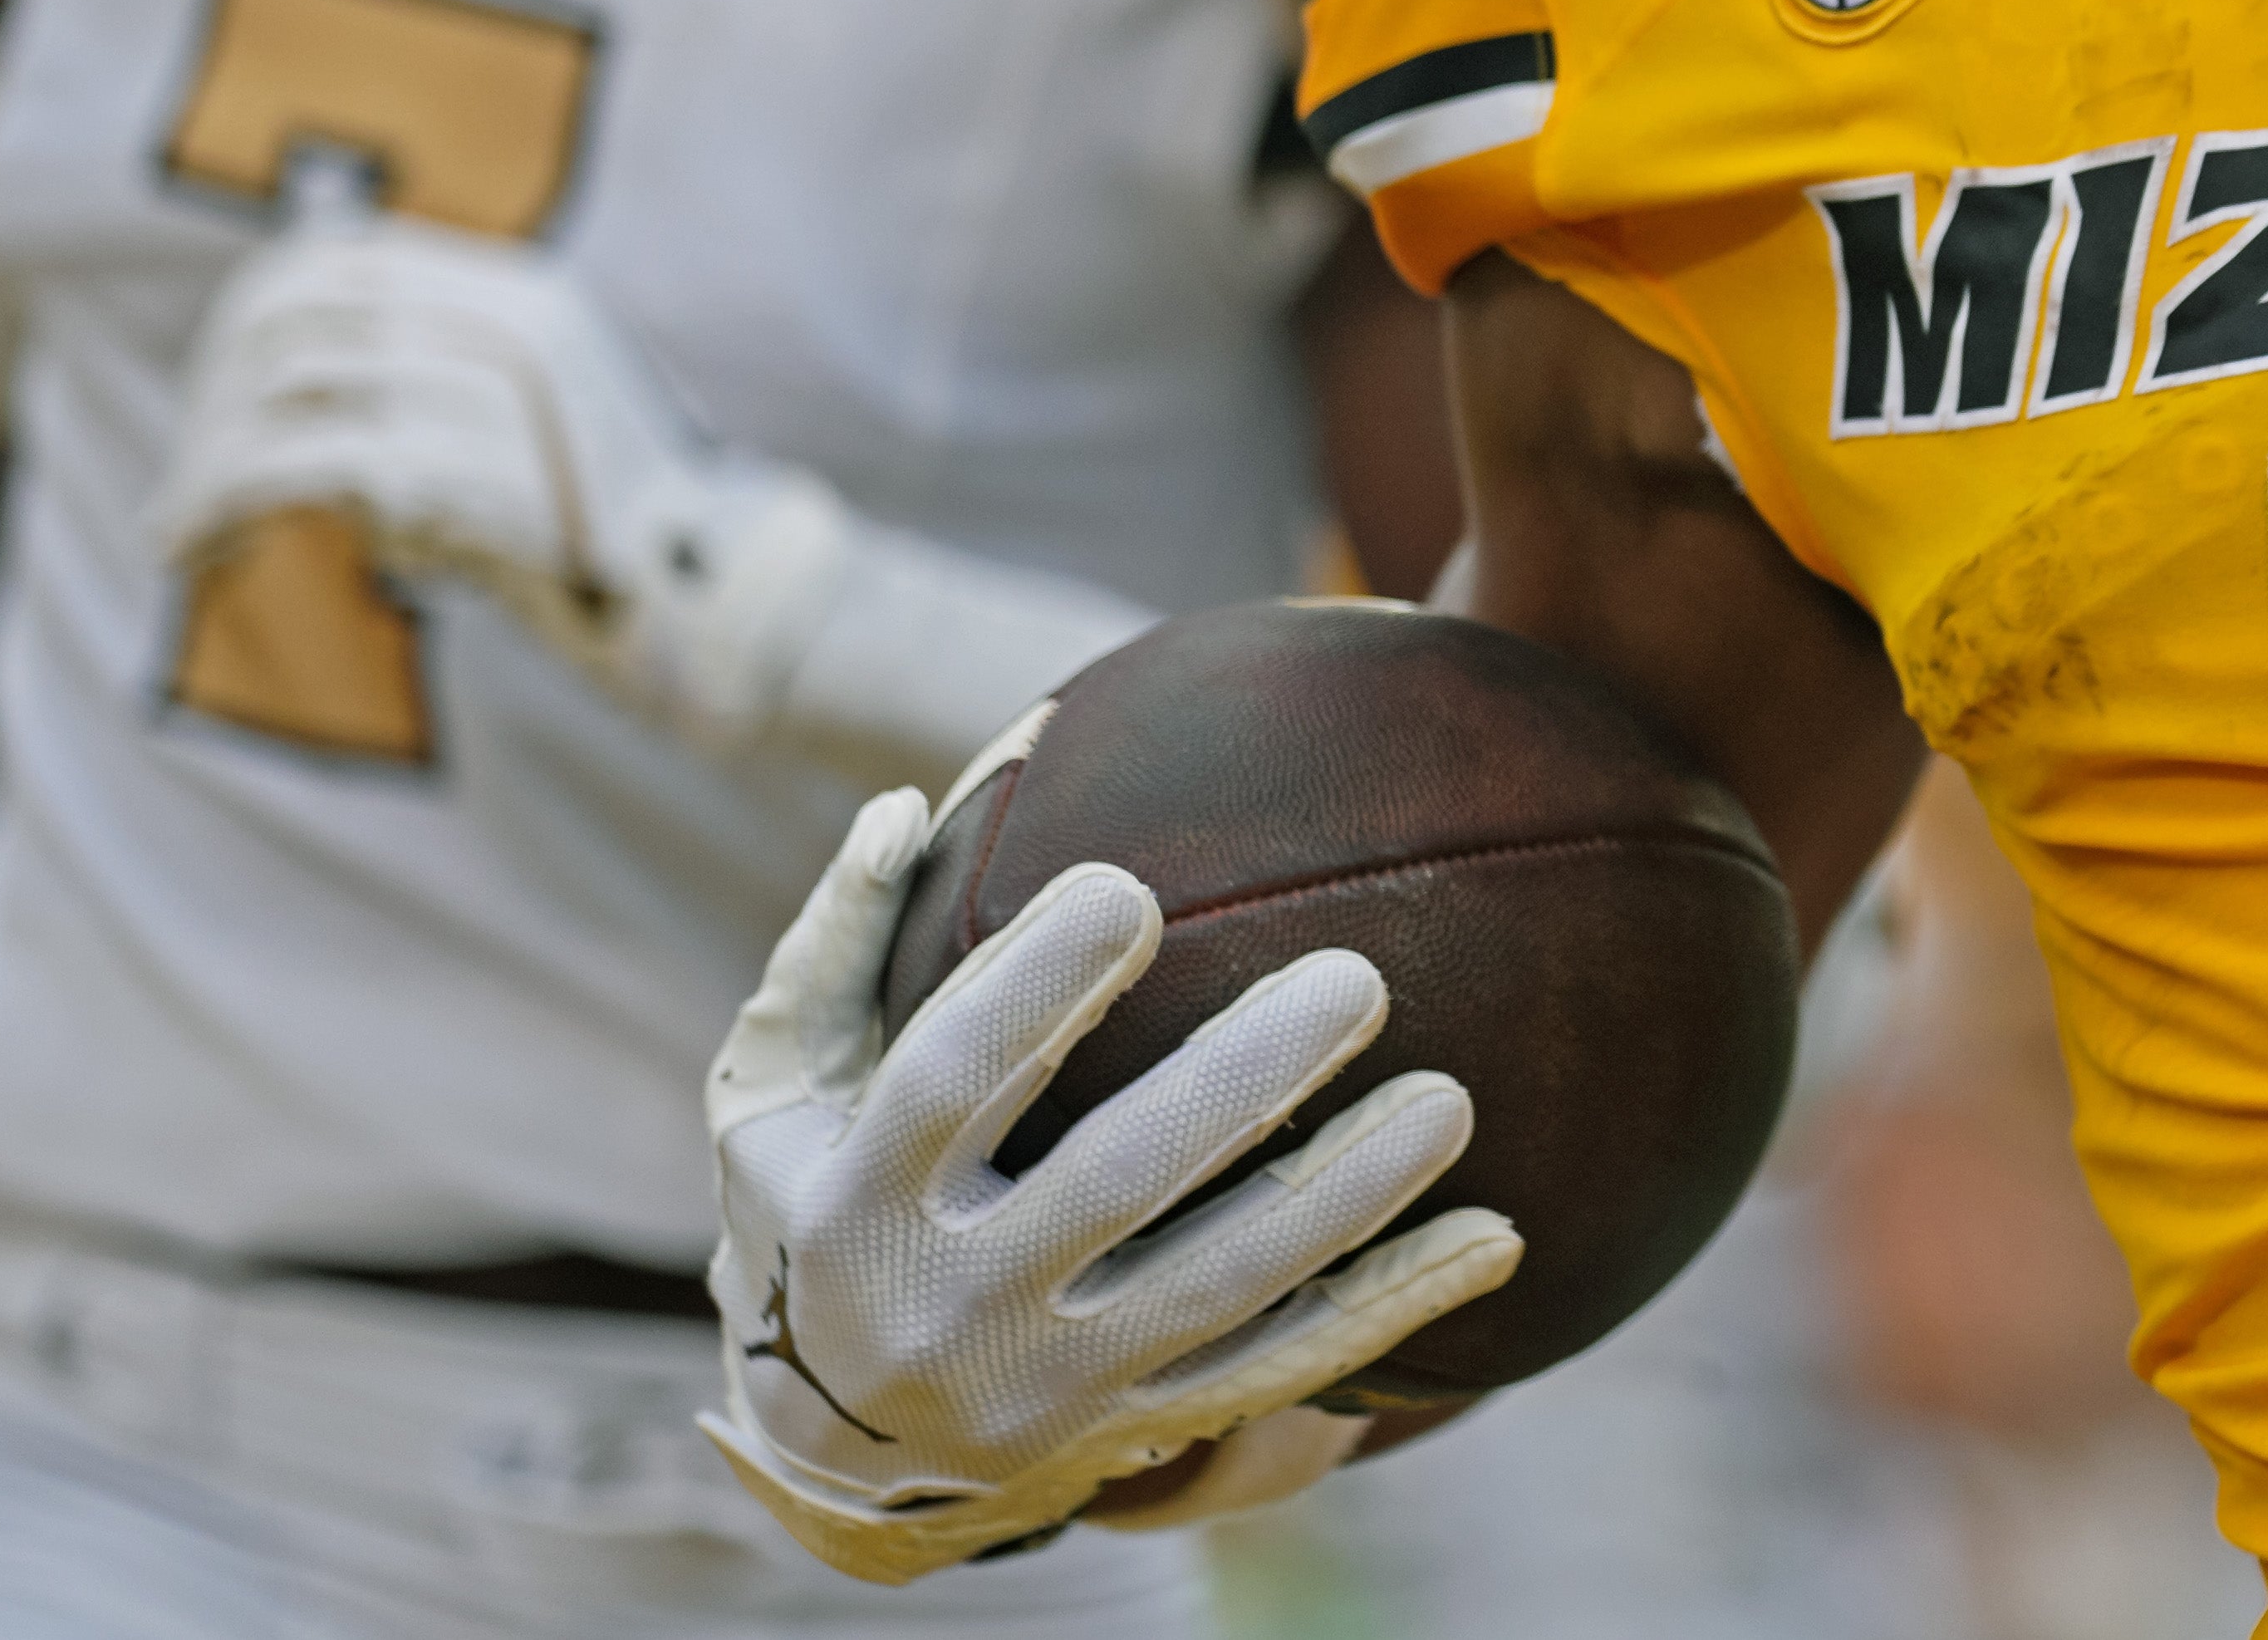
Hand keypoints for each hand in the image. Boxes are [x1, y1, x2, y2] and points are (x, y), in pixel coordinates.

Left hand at [153, 214, 848, 744]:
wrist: (711, 602)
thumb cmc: (606, 530)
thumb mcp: (530, 427)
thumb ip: (444, 380)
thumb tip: (299, 375)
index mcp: (527, 294)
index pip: (340, 253)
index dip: (247, 316)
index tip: (214, 402)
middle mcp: (515, 320)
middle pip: (299, 310)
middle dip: (210, 395)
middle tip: (185, 480)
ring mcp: (502, 394)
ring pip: (287, 385)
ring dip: (200, 460)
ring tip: (175, 529)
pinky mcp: (472, 475)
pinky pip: (303, 464)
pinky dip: (220, 501)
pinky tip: (192, 546)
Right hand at [700, 777, 1520, 1581]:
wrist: (828, 1459)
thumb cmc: (809, 1220)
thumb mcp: (770, 1104)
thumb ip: (831, 953)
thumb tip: (892, 807)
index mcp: (859, 1203)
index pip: (949, 1081)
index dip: (1034, 987)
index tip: (1127, 887)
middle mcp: (953, 1307)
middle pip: (1115, 1183)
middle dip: (1243, 1081)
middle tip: (1357, 979)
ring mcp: (1050, 1385)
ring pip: (1222, 1287)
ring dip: (1348, 1197)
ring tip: (1452, 1101)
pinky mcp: (1133, 1432)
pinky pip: (1281, 1369)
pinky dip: (1392, 1308)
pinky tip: (1497, 1236)